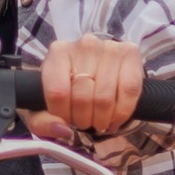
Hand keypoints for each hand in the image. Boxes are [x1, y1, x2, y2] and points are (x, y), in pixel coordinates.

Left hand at [27, 34, 147, 144]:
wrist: (94, 68)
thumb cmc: (69, 86)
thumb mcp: (46, 104)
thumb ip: (43, 121)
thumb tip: (63, 130)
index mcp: (58, 52)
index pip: (57, 92)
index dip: (62, 114)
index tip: (66, 119)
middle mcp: (85, 44)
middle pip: (82, 96)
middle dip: (83, 119)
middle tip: (85, 122)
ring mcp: (110, 47)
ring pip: (105, 97)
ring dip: (102, 119)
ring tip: (99, 122)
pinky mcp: (131, 53)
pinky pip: (129, 91)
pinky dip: (122, 112)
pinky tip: (115, 118)